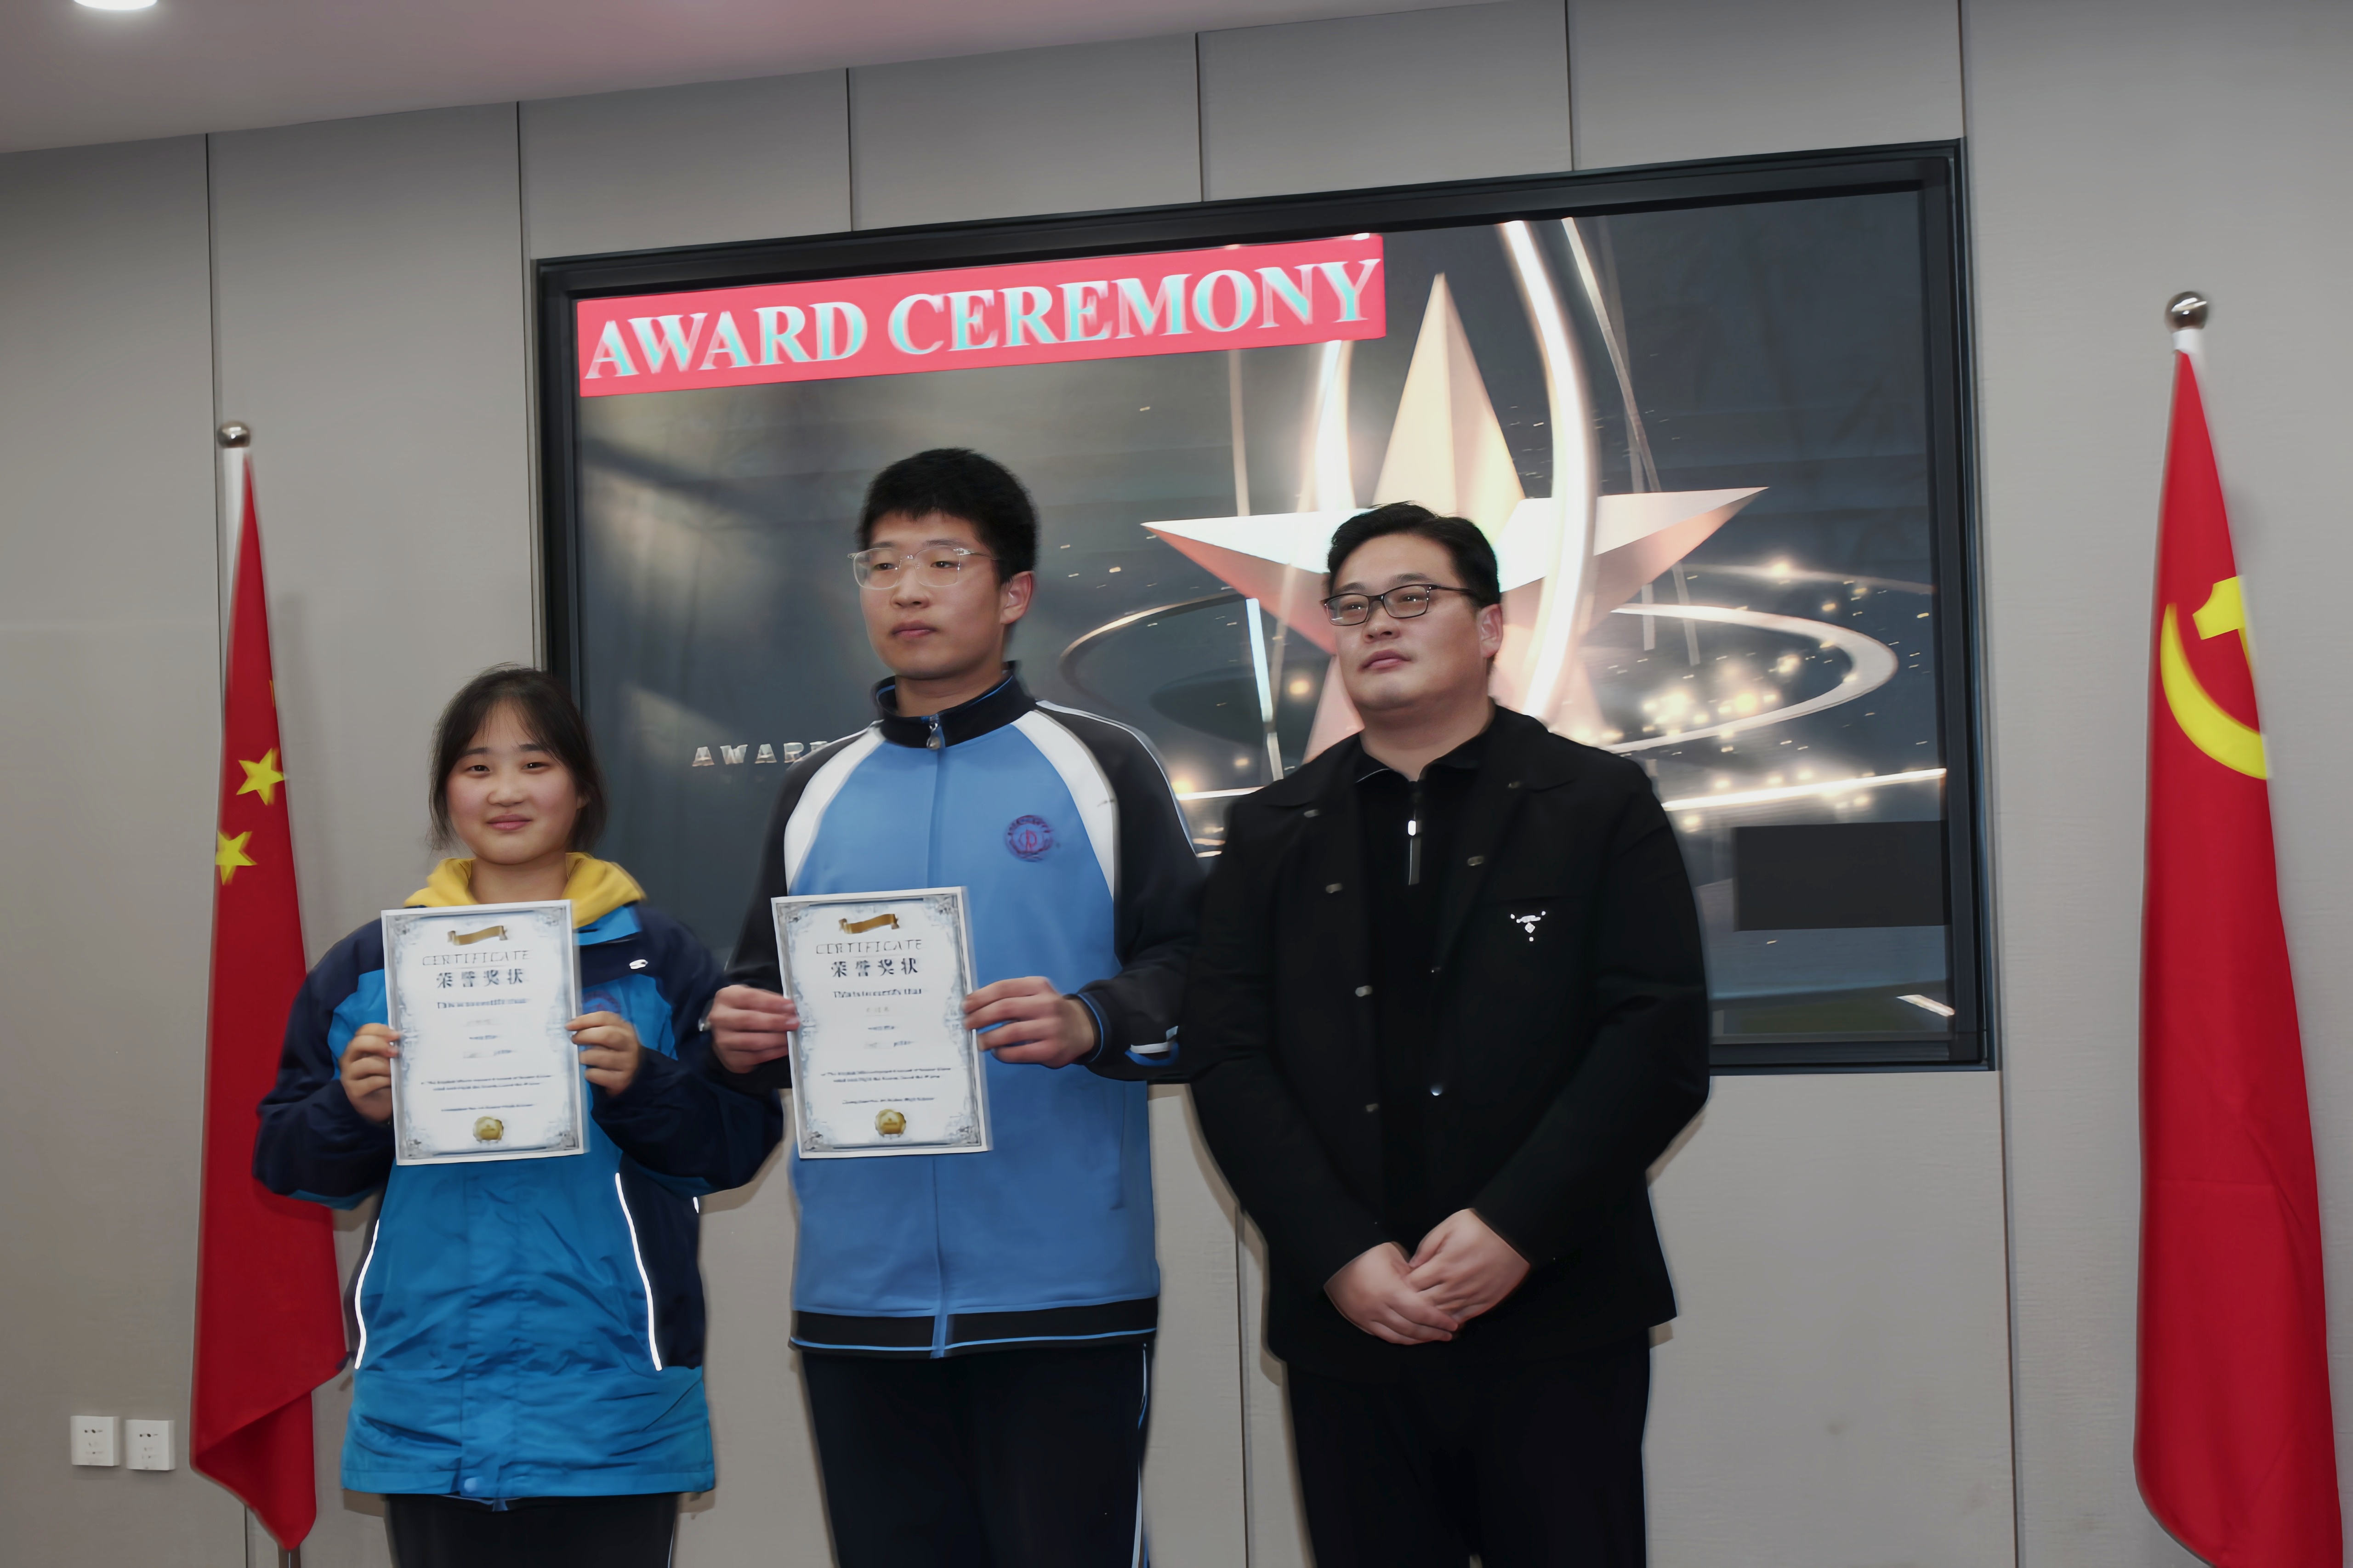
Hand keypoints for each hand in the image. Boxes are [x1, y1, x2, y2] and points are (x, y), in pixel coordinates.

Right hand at [338, 1024, 398, 1122]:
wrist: (378, 1105)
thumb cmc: (384, 1078)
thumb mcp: (387, 1060)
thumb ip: (389, 1048)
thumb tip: (402, 1039)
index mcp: (357, 1047)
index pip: (363, 1031)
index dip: (380, 1030)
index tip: (397, 1036)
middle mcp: (348, 1059)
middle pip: (358, 1043)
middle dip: (379, 1044)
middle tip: (396, 1052)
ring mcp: (348, 1075)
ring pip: (364, 1063)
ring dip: (385, 1066)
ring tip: (396, 1071)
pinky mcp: (353, 1091)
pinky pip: (370, 1082)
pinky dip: (384, 1080)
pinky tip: (392, 1082)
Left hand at [570, 1011, 644, 1096]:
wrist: (634, 1074)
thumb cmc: (614, 1051)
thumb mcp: (610, 1035)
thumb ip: (595, 1027)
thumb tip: (571, 1025)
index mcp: (625, 1028)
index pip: (605, 1018)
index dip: (585, 1020)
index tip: (568, 1026)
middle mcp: (629, 1044)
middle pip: (607, 1035)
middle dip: (585, 1036)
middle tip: (574, 1040)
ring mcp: (627, 1063)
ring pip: (600, 1056)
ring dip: (585, 1057)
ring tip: (583, 1058)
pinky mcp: (621, 1080)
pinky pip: (597, 1075)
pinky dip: (589, 1073)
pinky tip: (591, 1072)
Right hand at [710, 984, 797, 1073]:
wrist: (725, 1031)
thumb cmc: (744, 1010)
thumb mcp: (751, 997)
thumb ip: (767, 1000)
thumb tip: (790, 1009)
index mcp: (726, 998)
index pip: (749, 998)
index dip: (772, 1002)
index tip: (791, 1007)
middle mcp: (720, 1019)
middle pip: (749, 1020)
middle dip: (775, 1022)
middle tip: (794, 1023)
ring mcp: (722, 1041)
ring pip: (752, 1041)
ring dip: (776, 1040)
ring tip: (792, 1037)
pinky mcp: (730, 1059)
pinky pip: (755, 1057)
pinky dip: (773, 1053)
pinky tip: (785, 1048)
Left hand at [964, 977, 1098, 1067]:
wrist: (1082, 1028)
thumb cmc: (1049, 1011)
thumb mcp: (1036, 994)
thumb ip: (1011, 996)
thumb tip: (974, 1005)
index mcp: (1039, 986)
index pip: (1004, 987)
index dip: (980, 996)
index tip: (965, 1006)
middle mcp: (1047, 1004)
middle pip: (1005, 1008)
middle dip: (980, 1016)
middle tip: (967, 1024)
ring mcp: (1051, 1027)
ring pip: (1010, 1032)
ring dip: (988, 1037)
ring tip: (980, 1041)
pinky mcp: (1051, 1050)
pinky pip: (1019, 1053)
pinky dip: (1002, 1053)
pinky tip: (997, 1051)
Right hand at [1325, 1243, 1460, 1345]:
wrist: (1333, 1256)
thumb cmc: (1365, 1251)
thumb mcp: (1393, 1256)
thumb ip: (1412, 1276)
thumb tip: (1427, 1290)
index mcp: (1390, 1291)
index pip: (1421, 1312)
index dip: (1438, 1320)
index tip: (1452, 1324)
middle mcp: (1378, 1309)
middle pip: (1411, 1329)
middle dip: (1432, 1333)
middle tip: (1448, 1334)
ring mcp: (1366, 1317)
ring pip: (1397, 1337)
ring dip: (1417, 1340)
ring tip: (1432, 1338)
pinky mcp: (1358, 1321)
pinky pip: (1382, 1336)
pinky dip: (1399, 1339)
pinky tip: (1409, 1338)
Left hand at [1403, 1209, 1530, 1323]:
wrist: (1513, 1234)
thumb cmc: (1479, 1226)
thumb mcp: (1448, 1226)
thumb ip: (1427, 1247)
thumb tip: (1412, 1266)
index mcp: (1443, 1265)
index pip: (1413, 1285)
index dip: (1405, 1284)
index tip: (1403, 1282)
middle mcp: (1456, 1285)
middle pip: (1425, 1303)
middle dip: (1413, 1302)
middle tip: (1408, 1298)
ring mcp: (1471, 1296)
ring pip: (1442, 1314)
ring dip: (1431, 1313)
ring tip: (1423, 1310)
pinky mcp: (1485, 1303)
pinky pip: (1463, 1318)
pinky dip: (1451, 1319)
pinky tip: (1444, 1317)